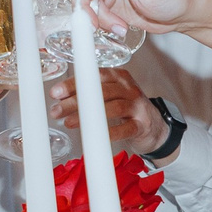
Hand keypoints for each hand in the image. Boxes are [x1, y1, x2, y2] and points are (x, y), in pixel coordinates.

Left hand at [47, 66, 165, 153]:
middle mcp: (129, 88)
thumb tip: (60, 101)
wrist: (155, 127)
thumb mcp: (112, 96)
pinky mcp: (142, 125)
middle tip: (56, 110)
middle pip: (101, 91)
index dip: (74, 83)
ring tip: (69, 123)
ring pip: (112, 107)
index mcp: (119, 77)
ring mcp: (137, 106)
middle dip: (76, 101)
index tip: (56, 93)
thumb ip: (91, 95)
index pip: (94, 76)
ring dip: (88, 116)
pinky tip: (95, 136)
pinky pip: (125, 128)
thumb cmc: (127, 109)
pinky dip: (110, 132)